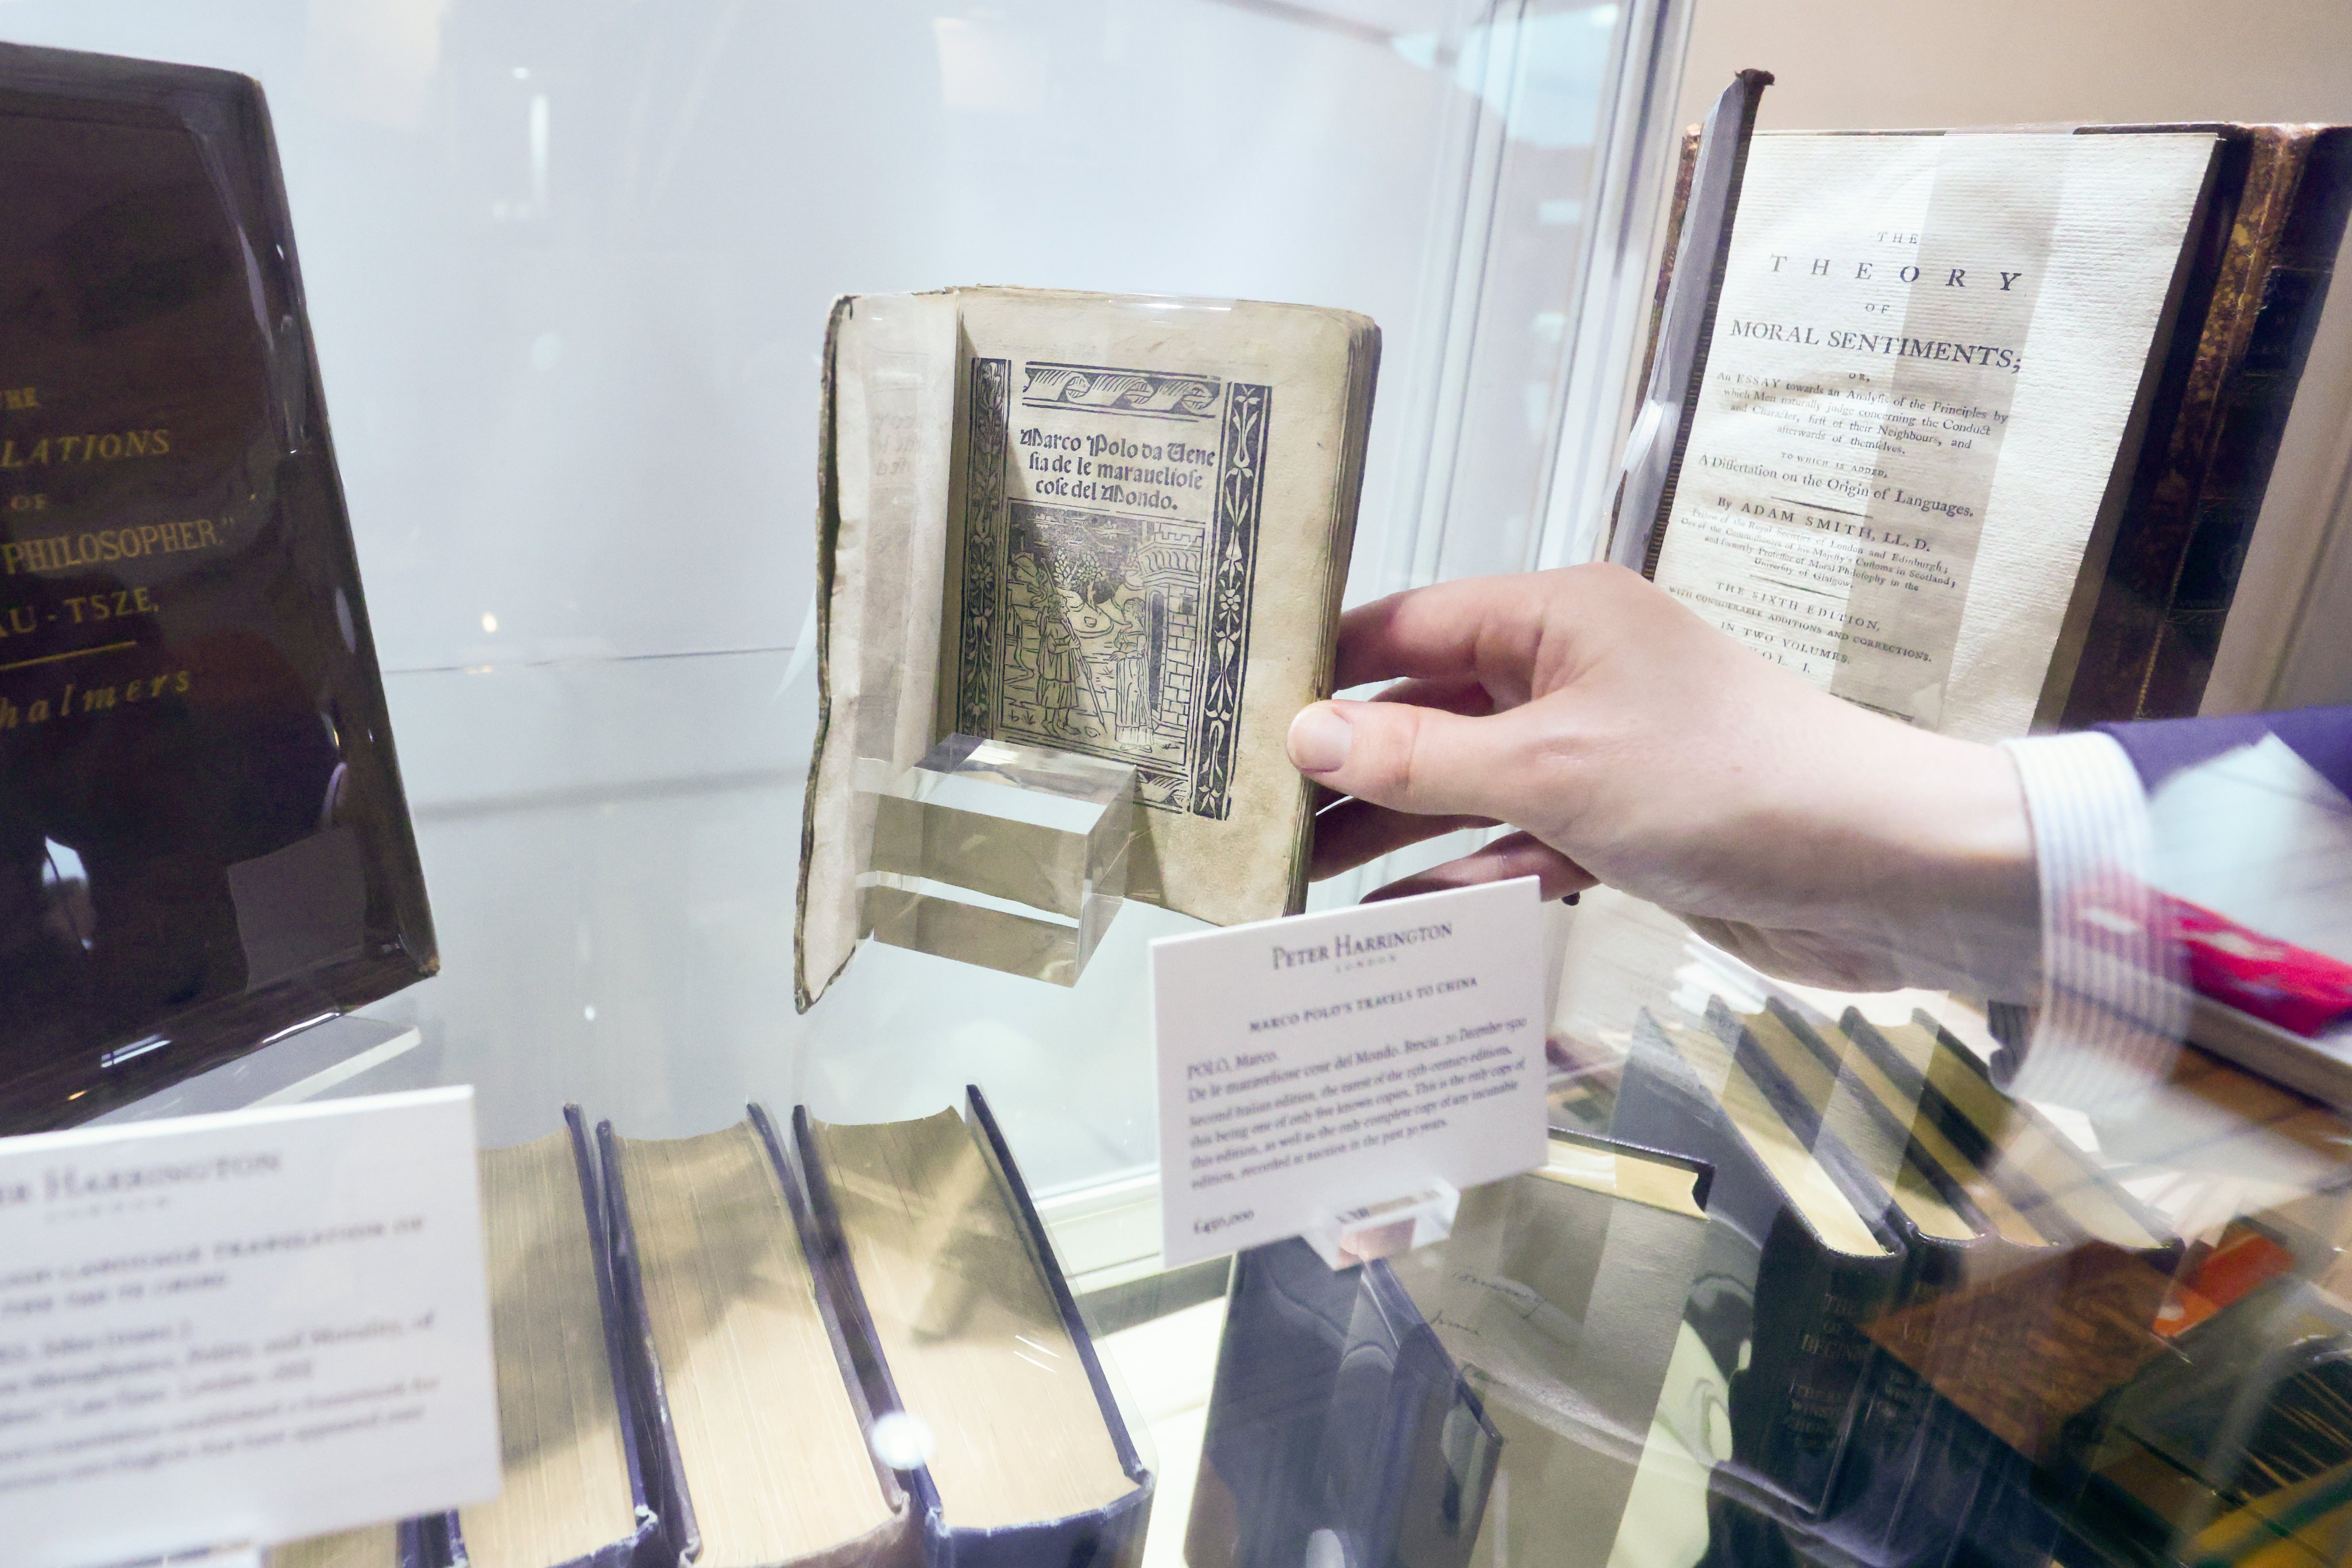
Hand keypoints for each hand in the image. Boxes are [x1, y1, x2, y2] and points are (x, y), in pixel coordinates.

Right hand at [1288, 565, 2038, 996]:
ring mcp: (1596, 752)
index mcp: (1557, 617)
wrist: (1883, 873)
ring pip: (1465, 785)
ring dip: (1391, 830)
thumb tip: (1302, 736)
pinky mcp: (1621, 828)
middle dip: (1344, 761)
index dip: (1320, 665)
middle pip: (1426, 708)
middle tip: (1248, 814)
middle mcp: (1570, 672)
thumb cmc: (1721, 786)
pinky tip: (1389, 922)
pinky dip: (1461, 878)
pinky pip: (1515, 845)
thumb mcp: (1552, 767)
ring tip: (1292, 880)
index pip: (1407, 623)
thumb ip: (1423, 756)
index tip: (1229, 710)